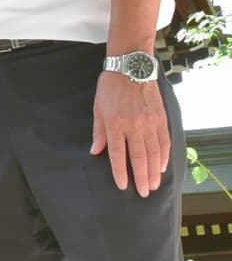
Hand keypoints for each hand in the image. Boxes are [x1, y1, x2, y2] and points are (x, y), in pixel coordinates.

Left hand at [90, 70, 170, 195]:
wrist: (131, 67)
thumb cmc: (110, 87)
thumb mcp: (98, 108)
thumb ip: (98, 132)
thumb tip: (95, 151)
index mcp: (115, 124)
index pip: (118, 154)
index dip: (120, 172)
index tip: (122, 185)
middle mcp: (134, 126)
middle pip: (139, 158)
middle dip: (141, 178)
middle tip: (144, 193)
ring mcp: (150, 123)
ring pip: (154, 153)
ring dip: (154, 172)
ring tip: (154, 185)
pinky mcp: (161, 119)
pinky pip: (164, 142)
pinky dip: (164, 157)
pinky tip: (161, 167)